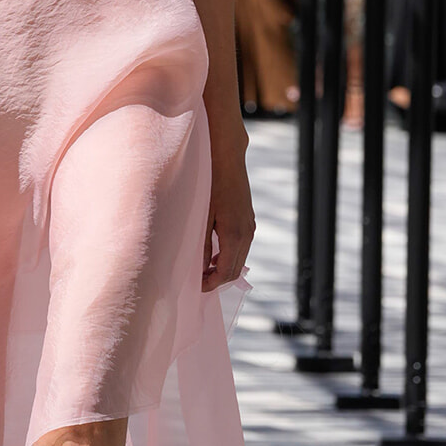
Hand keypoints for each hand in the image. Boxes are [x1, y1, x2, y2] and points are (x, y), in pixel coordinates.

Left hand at [203, 140, 254, 291]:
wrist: (226, 158)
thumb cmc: (209, 183)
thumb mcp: (201, 216)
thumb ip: (201, 245)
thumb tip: (199, 269)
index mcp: (235, 235)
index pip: (226, 272)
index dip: (211, 284)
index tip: (196, 287)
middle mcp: (247, 234)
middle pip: (235, 270)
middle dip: (217, 279)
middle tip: (196, 281)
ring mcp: (250, 227)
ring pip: (239, 259)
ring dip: (222, 268)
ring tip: (201, 269)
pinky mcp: (248, 220)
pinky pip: (241, 247)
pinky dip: (228, 256)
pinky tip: (212, 253)